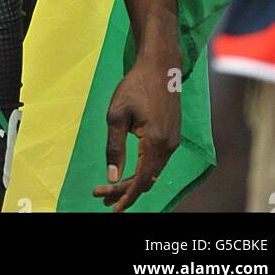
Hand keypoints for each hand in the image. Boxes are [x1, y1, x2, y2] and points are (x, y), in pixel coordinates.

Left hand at [93, 54, 181, 212]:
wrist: (159, 65)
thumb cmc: (135, 85)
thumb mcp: (116, 115)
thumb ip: (114, 147)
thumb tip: (112, 176)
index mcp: (155, 142)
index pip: (141, 180)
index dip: (126, 197)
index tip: (113, 209)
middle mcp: (169, 146)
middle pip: (147, 180)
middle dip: (125, 191)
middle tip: (101, 198)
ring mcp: (173, 141)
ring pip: (154, 172)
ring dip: (134, 182)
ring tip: (111, 190)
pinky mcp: (173, 135)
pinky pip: (158, 161)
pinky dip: (144, 170)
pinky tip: (130, 171)